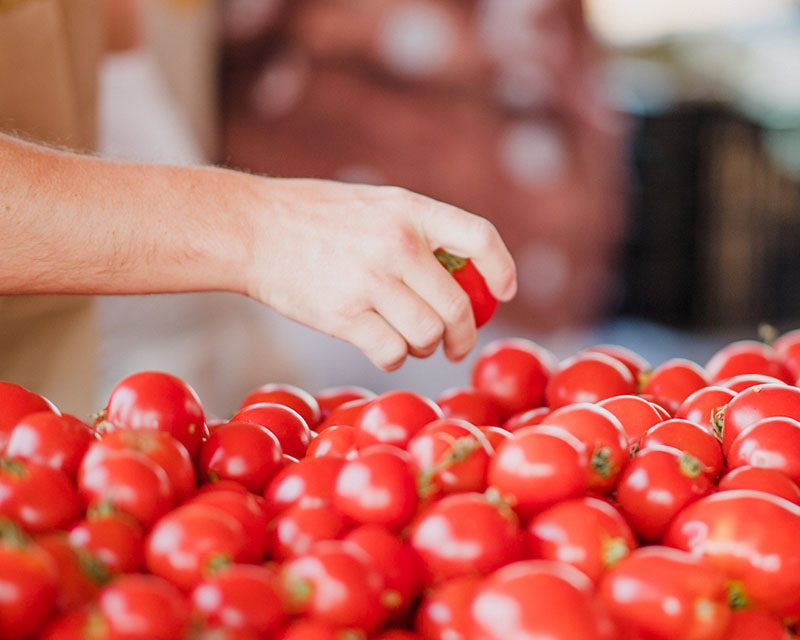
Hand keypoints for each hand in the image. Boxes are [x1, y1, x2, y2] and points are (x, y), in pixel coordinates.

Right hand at [245, 178, 516, 369]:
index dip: (502, 270)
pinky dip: (394, 358)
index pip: (479, 238)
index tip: (505, 294)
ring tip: (410, 340)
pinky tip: (383, 348)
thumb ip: (416, 231)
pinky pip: (393, 352)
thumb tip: (461, 275)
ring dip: (425, 347)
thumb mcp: (375, 203)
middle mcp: (398, 243)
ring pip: (428, 334)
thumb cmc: (315, 218)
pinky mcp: (344, 315)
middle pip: (459, 305)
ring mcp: (371, 280)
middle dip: (464, 334)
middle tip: (456, 344)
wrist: (253, 229)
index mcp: (410, 210)